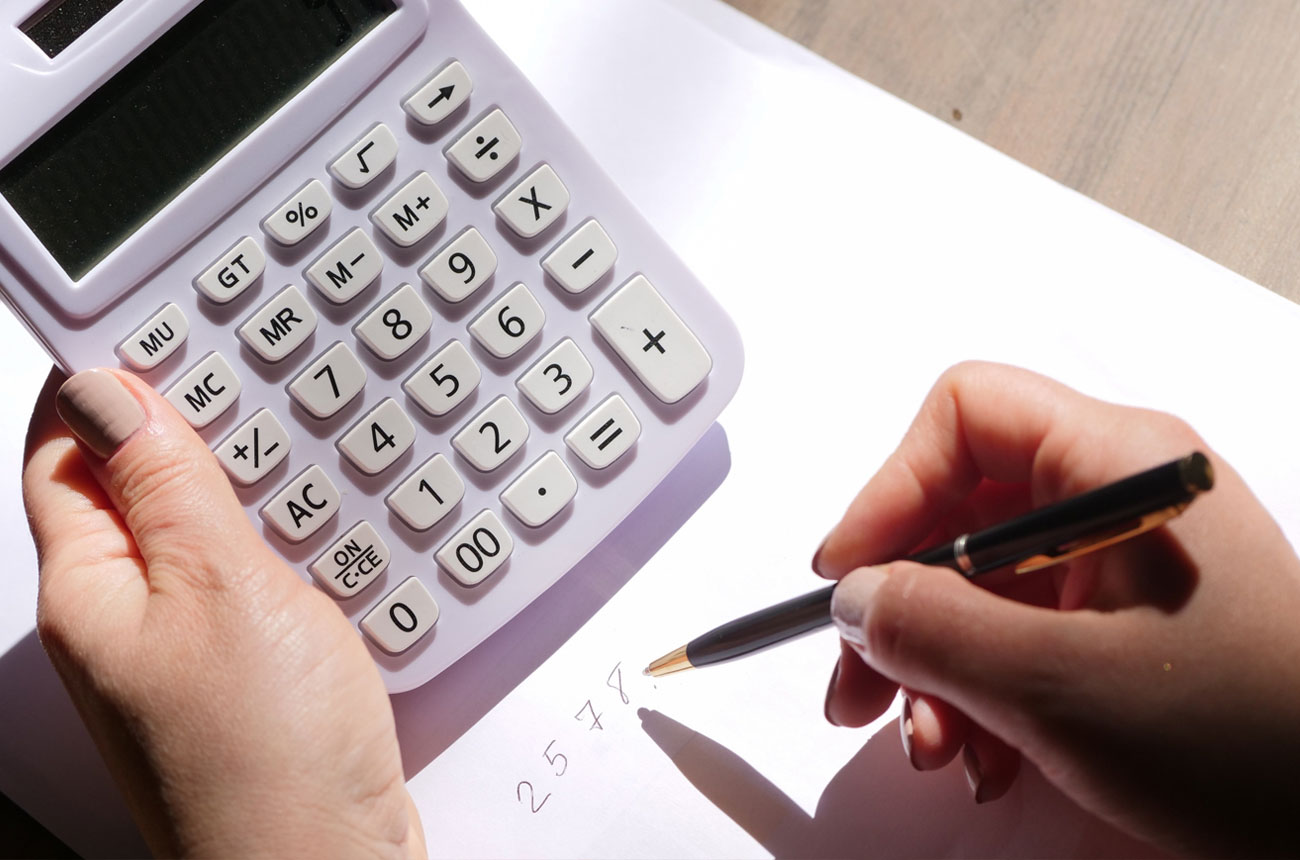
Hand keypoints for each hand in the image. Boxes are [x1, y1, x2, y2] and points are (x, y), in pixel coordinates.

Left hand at [23, 368, 426, 858]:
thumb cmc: (261, 757)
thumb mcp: (219, 589)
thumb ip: (169, 488)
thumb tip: (110, 395)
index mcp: (91, 588)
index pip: (65, 453)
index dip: (101, 385)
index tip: (160, 330)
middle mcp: (129, 617)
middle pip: (132, 486)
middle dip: (183, 425)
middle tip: (245, 373)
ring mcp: (191, 646)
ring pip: (203, 529)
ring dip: (246, 482)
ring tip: (296, 439)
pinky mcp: (250, 668)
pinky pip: (255, 577)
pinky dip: (288, 538)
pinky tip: (330, 527)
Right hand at [817, 361, 1299, 856]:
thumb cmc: (1247, 740)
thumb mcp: (1061, 686)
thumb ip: (935, 631)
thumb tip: (853, 598)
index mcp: (1118, 465)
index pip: (966, 417)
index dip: (891, 489)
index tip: (846, 576)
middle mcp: (1115, 497)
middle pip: (959, 511)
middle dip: (898, 607)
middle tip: (855, 689)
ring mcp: (1121, 563)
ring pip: (979, 586)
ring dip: (934, 669)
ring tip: (935, 747)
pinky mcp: (1123, 623)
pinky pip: (1018, 634)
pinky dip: (982, 695)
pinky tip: (987, 759)